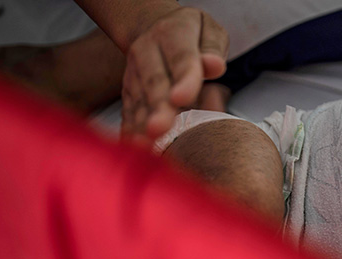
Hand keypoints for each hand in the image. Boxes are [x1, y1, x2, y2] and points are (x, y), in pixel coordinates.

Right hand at [120, 7, 228, 143]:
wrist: (157, 29)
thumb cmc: (192, 35)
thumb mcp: (209, 31)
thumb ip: (213, 47)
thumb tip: (214, 66)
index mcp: (172, 33)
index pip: (181, 58)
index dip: (183, 79)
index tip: (183, 98)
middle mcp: (147, 51)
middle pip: (154, 82)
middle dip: (158, 107)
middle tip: (160, 128)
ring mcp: (134, 72)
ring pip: (138, 99)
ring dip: (141, 124)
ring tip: (146, 145)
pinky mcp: (128, 92)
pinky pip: (128, 112)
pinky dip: (130, 130)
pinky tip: (134, 147)